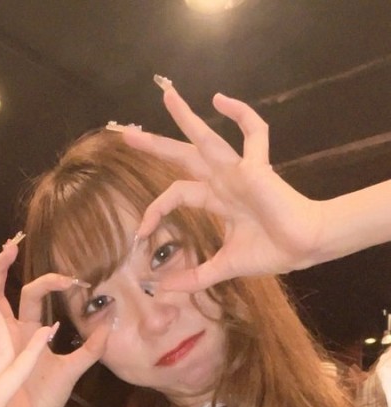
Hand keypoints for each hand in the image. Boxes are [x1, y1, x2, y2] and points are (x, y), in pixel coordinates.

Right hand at [0, 239, 107, 406]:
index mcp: (28, 331)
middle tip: (10, 245)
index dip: (48, 282)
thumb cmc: (43, 403)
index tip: (69, 278)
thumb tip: (109, 322)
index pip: (32, 294)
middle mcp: (5, 332)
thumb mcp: (71, 372)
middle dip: (1, 267)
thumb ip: (90, 349)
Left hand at [116, 88, 327, 289]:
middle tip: (125, 133)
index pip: (175, 194)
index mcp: (215, 199)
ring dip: (185, 117)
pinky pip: (253, 132)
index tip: (140, 233)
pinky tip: (220, 100)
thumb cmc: (270, 252)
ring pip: (207, 138)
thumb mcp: (222, 267)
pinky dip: (240, 113)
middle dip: (155, 145)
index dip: (154, 210)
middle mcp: (223, 180)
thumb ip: (194, 278)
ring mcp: (239, 170)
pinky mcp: (256, 168)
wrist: (303, 248)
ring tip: (166, 93)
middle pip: (182, 157)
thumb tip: (163, 290)